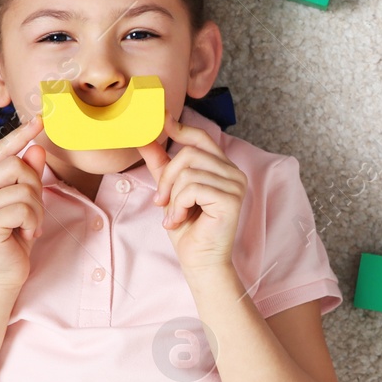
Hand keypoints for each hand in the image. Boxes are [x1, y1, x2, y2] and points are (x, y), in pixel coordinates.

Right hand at [0, 114, 46, 291]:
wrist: (1, 277)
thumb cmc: (13, 239)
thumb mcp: (25, 203)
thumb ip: (28, 176)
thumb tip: (36, 148)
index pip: (0, 151)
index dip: (20, 135)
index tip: (40, 120)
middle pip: (16, 165)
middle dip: (35, 187)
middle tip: (34, 212)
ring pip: (23, 188)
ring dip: (36, 210)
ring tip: (29, 227)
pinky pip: (22, 208)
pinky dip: (33, 223)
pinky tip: (25, 236)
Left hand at [136, 113, 247, 273]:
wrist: (200, 262)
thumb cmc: (188, 230)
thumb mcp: (170, 192)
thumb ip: (161, 165)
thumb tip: (145, 139)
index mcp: (222, 168)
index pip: (202, 138)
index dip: (181, 128)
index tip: (162, 119)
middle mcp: (233, 173)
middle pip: (189, 153)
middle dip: (167, 178)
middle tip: (161, 201)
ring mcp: (236, 185)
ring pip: (188, 171)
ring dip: (172, 196)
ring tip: (173, 215)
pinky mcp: (231, 199)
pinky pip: (193, 188)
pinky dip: (178, 205)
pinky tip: (180, 220)